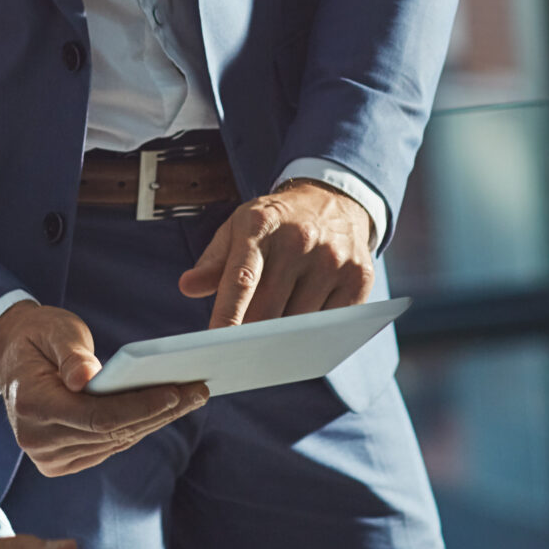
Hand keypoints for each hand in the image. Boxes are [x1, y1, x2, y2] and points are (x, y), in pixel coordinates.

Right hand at [0, 302, 206, 476]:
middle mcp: (37, 440)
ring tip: (190, 398)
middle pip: (111, 432)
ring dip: (154, 422)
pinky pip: (108, 447)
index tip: (175, 393)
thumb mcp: (54, 330)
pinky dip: (137, 428)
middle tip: (199, 391)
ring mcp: (48, 457)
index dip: (139, 407)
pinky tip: (165, 411)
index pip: (96, 416)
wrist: (14, 358)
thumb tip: (86, 379)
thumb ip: (70, 354)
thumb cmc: (40, 337)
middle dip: (158, 412)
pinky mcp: (61, 462)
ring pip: (114, 443)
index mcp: (31, 406)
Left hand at [178, 179, 374, 327]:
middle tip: (237, 348)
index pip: (241, 278)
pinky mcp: (360, 277)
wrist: (333, 200)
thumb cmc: (276, 222)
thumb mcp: (238, 227)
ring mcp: (334, 259)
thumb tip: (188, 287)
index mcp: (262, 225)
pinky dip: (312, 332)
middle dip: (249, 334)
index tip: (213, 344)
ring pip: (298, 323)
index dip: (227, 314)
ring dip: (280, 336)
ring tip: (270, 333)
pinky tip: (302, 325)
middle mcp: (300, 240)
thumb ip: (212, 260)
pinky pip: (329, 323)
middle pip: (268, 309)